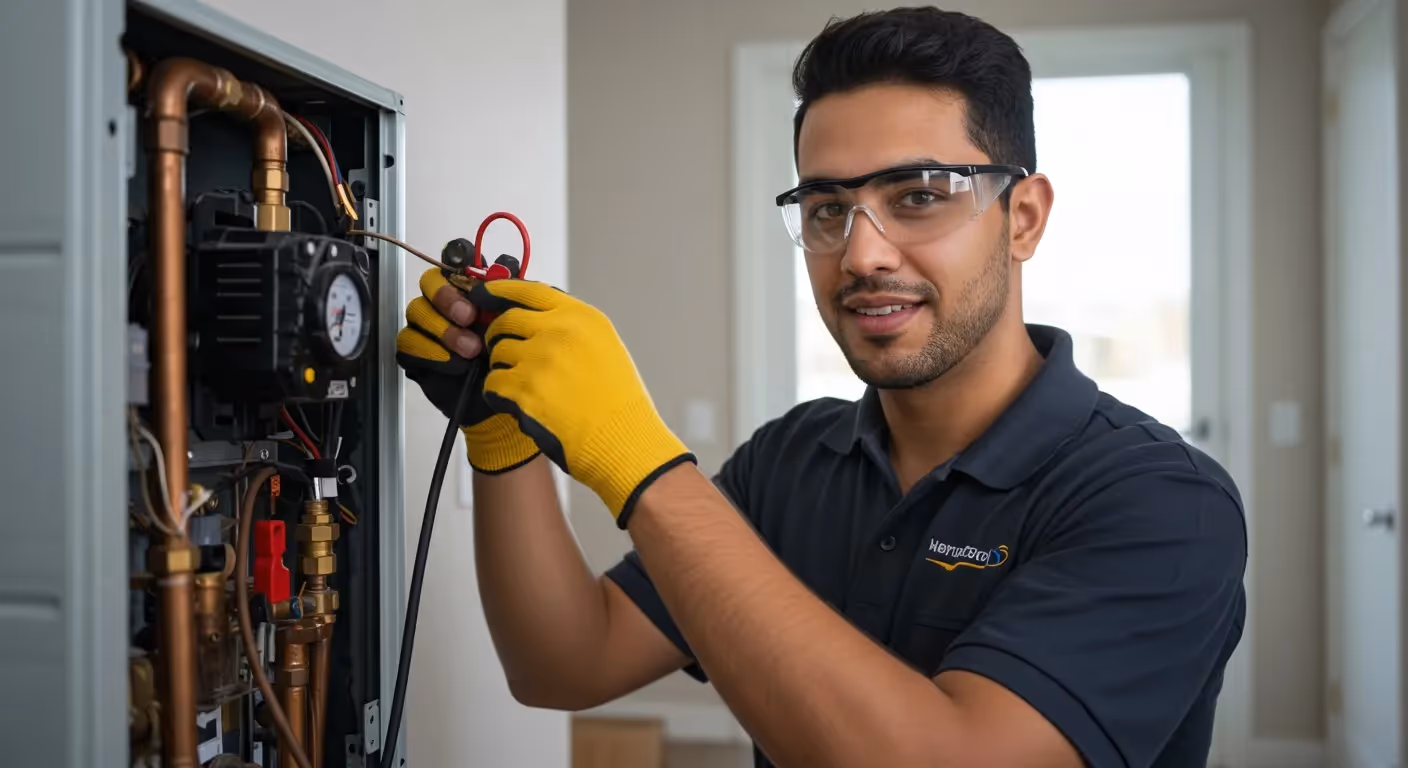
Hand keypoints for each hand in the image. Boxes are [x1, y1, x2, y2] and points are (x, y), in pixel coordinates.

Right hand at [396, 267, 539, 473]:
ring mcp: (426, 327)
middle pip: (429, 283)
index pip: (451, 266)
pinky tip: (453, 364)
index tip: (477, 295)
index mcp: (469, 292)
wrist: (498, 402)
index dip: (459, 276)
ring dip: (444, 329)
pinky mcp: (415, 352)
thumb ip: (513, 296)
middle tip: (469, 318)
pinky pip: (408, 341)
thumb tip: (506, 270)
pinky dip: (431, 351)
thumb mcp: (519, 326)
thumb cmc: (509, 361)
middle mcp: (444, 305)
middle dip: (448, 299)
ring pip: (417, 311)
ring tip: (470, 350)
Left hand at [470, 279, 694, 525]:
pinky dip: (499, 393)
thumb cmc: (617, 402)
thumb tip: (530, 319)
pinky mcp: (523, 390)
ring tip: (524, 386)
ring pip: (497, 353)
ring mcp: (539, 360)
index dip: (499, 291)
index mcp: (580, 317)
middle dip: (498, 337)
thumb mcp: (604, 347)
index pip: (528, 290)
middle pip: (505, 321)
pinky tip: (517, 404)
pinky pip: (493, 383)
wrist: (623, 441)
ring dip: (503, 368)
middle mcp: (558, 331)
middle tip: (504, 354)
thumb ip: (569, 327)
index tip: (483, 294)